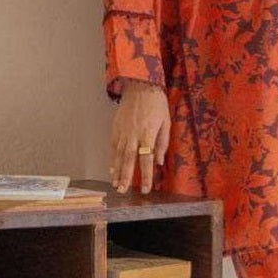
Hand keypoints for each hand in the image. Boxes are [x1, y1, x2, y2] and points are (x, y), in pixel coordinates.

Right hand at [110, 78, 170, 194]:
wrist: (140, 86)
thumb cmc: (157, 104)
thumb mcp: (166, 122)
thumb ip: (162, 142)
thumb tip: (159, 161)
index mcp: (147, 134)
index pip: (146, 159)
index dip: (146, 175)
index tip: (146, 188)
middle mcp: (133, 135)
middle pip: (129, 160)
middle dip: (126, 177)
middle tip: (123, 192)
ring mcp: (122, 132)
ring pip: (118, 155)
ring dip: (117, 171)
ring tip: (116, 185)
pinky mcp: (115, 128)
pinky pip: (113, 146)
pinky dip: (112, 159)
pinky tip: (111, 169)